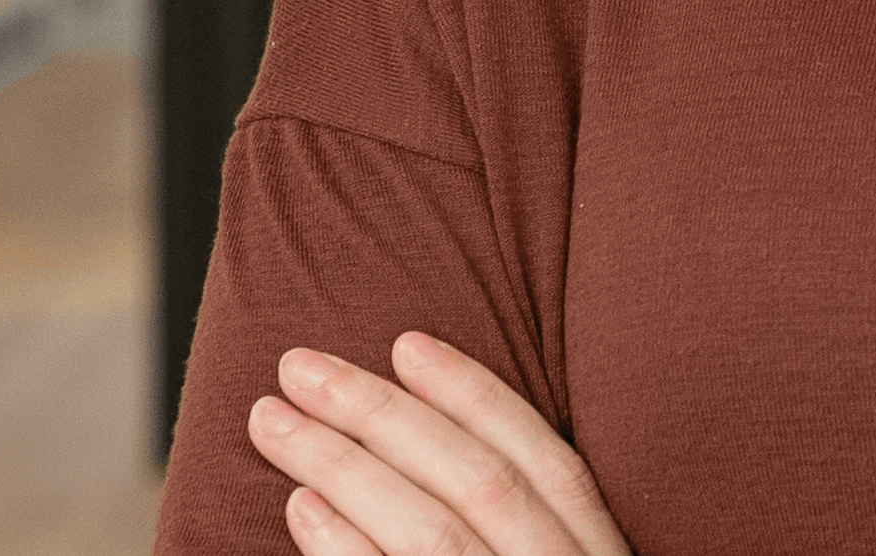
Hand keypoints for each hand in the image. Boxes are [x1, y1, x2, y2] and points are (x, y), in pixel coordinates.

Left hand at [248, 331, 630, 555]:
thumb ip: (531, 523)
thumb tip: (440, 443)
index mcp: (601, 555)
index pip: (546, 458)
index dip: (476, 394)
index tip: (406, 341)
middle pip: (476, 481)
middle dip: (383, 415)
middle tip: (299, 366)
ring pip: (429, 533)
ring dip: (345, 468)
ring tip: (274, 424)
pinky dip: (347, 547)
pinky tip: (303, 508)